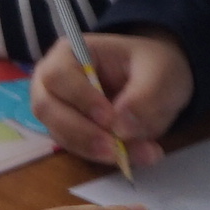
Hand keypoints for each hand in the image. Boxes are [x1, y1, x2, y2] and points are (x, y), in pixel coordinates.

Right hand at [32, 29, 194, 165]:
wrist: (159, 82)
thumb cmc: (154, 66)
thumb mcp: (162, 73)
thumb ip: (146, 96)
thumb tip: (121, 127)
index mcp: (70, 53)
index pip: (58, 76)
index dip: (80, 98)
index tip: (109, 119)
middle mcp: (53, 82)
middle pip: (47, 108)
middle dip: (81, 132)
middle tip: (115, 150)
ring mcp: (58, 109)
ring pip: (59, 134)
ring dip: (92, 149)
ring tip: (131, 156)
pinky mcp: (69, 132)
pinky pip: (75, 148)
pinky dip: (101, 156)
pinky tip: (130, 156)